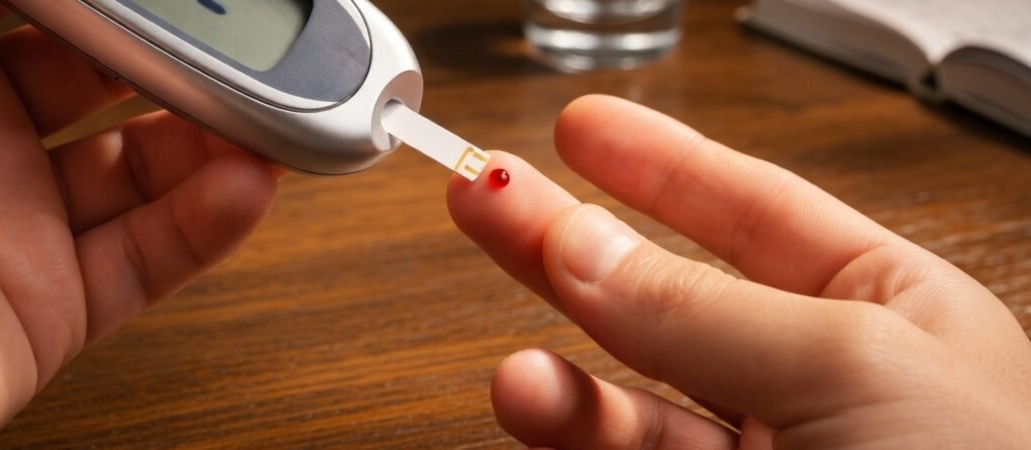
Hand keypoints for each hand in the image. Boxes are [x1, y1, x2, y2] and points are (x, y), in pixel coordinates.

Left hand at [0, 2, 276, 446]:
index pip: (54, 10)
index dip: (122, 0)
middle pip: (110, 81)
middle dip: (185, 58)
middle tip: (248, 40)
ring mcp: (5, 224)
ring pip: (142, 171)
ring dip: (216, 140)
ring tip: (273, 114)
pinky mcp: (40, 310)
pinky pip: (145, 264)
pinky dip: (207, 228)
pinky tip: (247, 187)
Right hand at [448, 95, 1030, 447]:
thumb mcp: (852, 368)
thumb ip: (703, 309)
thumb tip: (583, 245)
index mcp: (887, 315)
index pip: (753, 212)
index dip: (660, 164)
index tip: (582, 130)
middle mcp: (820, 389)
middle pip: (668, 295)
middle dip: (571, 245)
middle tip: (489, 198)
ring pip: (634, 402)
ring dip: (565, 378)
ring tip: (518, 377)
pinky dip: (576, 436)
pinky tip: (540, 408)